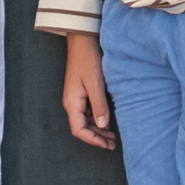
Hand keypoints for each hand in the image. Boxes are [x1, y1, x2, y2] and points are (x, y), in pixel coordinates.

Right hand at [63, 32, 115, 149]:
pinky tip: (108, 120)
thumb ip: (99, 105)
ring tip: (112, 135)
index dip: (93, 140)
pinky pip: (88, 111)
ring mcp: (76, 98)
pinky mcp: (81, 92)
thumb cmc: (88, 59)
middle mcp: (72, 102)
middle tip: (113, 143)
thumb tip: (102, 125)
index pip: (79, 130)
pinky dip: (97, 119)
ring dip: (98, 129)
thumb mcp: (95, 83)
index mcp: (72, 102)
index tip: (107, 144)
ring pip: (85, 121)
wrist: (83, 40)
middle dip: (97, 137)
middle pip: (82, 128)